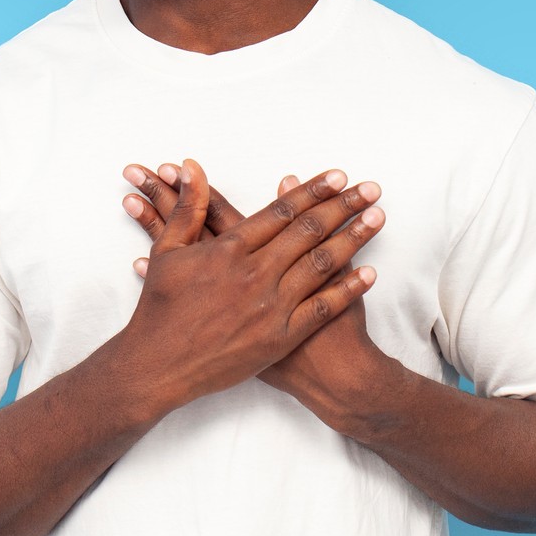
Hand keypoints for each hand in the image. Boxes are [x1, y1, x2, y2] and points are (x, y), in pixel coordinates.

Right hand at [120, 163, 391, 413]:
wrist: (158, 367)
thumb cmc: (159, 309)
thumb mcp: (166, 252)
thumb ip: (187, 208)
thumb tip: (193, 167)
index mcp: (228, 250)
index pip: (281, 211)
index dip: (313, 191)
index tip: (338, 177)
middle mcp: (254, 274)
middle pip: (309, 231)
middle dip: (343, 206)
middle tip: (370, 189)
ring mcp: (270, 307)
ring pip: (321, 264)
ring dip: (353, 238)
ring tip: (377, 218)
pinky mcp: (279, 338)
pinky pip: (322, 308)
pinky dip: (347, 289)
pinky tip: (368, 272)